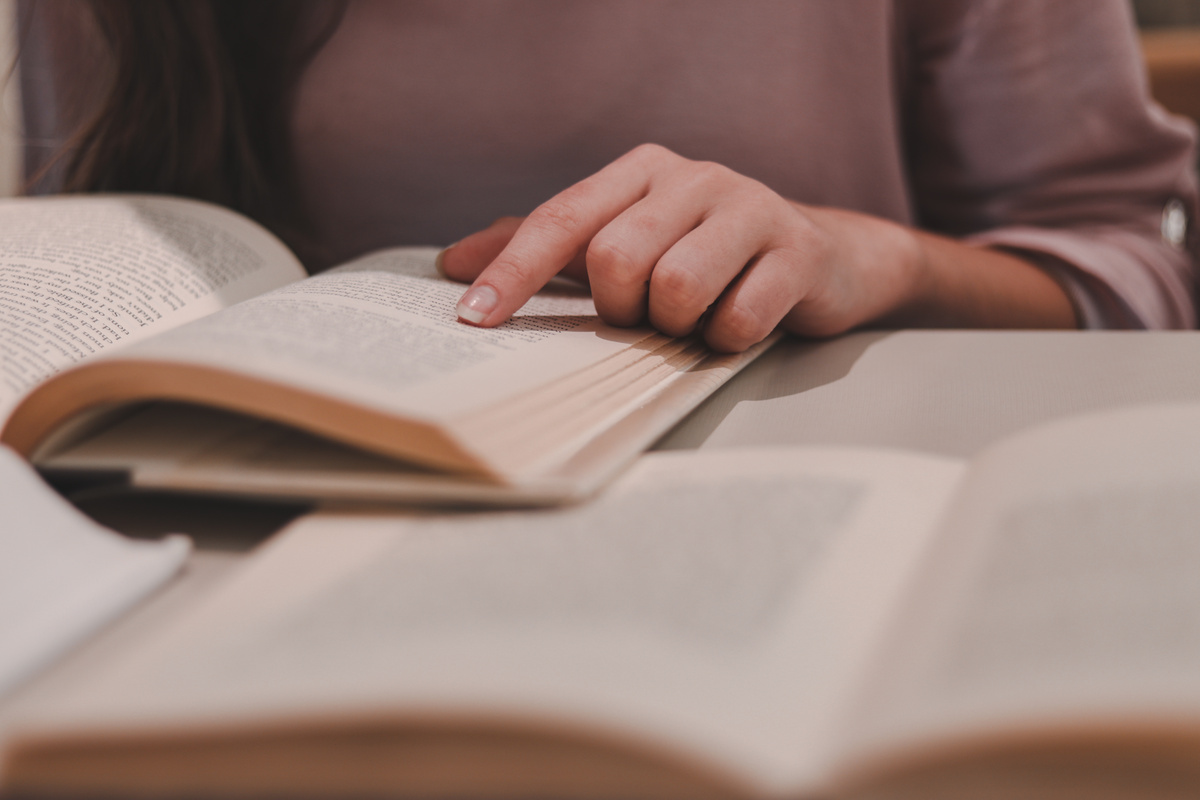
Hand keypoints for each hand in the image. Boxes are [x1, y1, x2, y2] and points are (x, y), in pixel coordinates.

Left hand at [440, 144, 1075, 349]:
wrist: (825, 258)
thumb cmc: (707, 256)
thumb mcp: (624, 241)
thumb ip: (544, 248)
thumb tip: (452, 263)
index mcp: (642, 171)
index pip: (561, 219)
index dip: (512, 271)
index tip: (473, 319)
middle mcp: (693, 177)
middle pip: (616, 260)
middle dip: (622, 310)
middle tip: (647, 318)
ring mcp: (750, 207)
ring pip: (676, 289)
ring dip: (678, 327)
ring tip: (696, 319)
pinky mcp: (797, 251)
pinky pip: (737, 319)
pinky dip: (726, 341)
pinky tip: (736, 328)